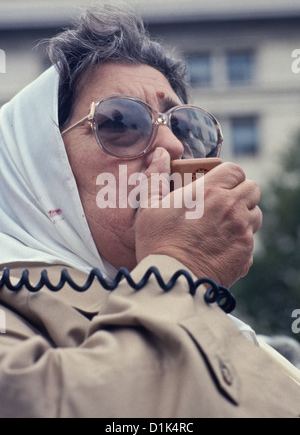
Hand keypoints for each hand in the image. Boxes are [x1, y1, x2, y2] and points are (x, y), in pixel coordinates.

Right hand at [135, 148, 262, 287]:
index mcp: (210, 191)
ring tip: (224, 225)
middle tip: (223, 203)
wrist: (173, 281)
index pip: (235, 170)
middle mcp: (231, 207)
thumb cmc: (157, 242)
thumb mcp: (149, 206)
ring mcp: (242, 231)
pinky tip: (221, 247)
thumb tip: (160, 153)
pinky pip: (250, 240)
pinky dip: (240, 240)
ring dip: (244, 216)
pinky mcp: (246, 252)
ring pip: (255, 214)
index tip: (218, 183)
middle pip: (252, 189)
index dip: (228, 175)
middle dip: (240, 192)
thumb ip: (156, 177)